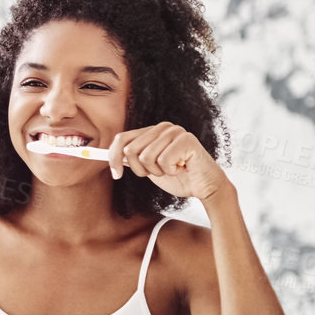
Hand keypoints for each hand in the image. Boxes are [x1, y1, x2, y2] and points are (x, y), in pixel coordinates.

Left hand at [108, 122, 227, 201]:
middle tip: (158, 172)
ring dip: (158, 171)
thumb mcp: (149, 168)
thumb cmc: (178, 177)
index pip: (122, 139)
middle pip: (131, 150)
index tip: (116, 174)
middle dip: (140, 170)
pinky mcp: (187, 139)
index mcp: (151, 131)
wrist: (204, 187)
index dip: (113, 157)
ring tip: (172, 169)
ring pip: (146, 156)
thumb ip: (132, 160)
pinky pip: (163, 160)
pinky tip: (182, 168)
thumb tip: (109, 157)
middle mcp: (162, 127)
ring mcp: (175, 131)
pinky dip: (171, 171)